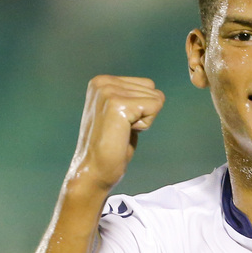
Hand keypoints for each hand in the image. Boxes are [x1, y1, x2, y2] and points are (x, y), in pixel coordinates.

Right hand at [69, 75, 165, 194]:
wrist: (93, 171)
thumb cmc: (110, 148)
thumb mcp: (119, 114)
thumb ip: (132, 99)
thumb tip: (158, 94)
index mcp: (102, 81)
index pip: (147, 85)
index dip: (142, 109)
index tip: (121, 124)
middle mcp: (103, 82)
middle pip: (153, 90)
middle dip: (144, 114)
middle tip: (121, 131)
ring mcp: (109, 92)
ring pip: (155, 99)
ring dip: (143, 120)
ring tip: (121, 132)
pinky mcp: (118, 105)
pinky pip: (154, 107)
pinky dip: (145, 126)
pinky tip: (124, 134)